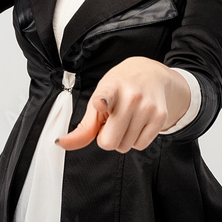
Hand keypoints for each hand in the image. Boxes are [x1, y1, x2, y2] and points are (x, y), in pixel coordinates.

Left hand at [55, 57, 191, 153]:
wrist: (151, 75)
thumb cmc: (119, 89)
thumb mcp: (98, 100)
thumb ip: (83, 127)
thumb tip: (61, 144)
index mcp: (110, 87)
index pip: (105, 96)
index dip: (102, 101)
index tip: (100, 103)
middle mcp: (131, 96)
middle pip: (109, 141)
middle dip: (107, 138)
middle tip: (112, 122)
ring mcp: (148, 106)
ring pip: (125, 146)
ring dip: (122, 139)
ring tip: (126, 119)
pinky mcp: (160, 116)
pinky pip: (140, 146)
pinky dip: (135, 140)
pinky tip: (137, 123)